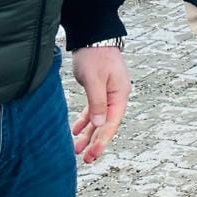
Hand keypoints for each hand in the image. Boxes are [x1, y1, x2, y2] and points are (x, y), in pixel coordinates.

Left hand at [70, 45, 130, 164]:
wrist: (93, 37)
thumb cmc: (95, 56)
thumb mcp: (95, 79)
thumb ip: (97, 102)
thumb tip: (99, 124)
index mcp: (120, 95)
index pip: (111, 123)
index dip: (102, 141)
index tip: (92, 155)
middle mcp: (117, 97)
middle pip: (106, 125)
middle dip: (96, 142)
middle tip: (85, 159)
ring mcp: (108, 94)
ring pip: (99, 120)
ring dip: (89, 135)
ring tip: (77, 149)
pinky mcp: (98, 91)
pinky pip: (93, 111)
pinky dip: (85, 121)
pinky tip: (76, 130)